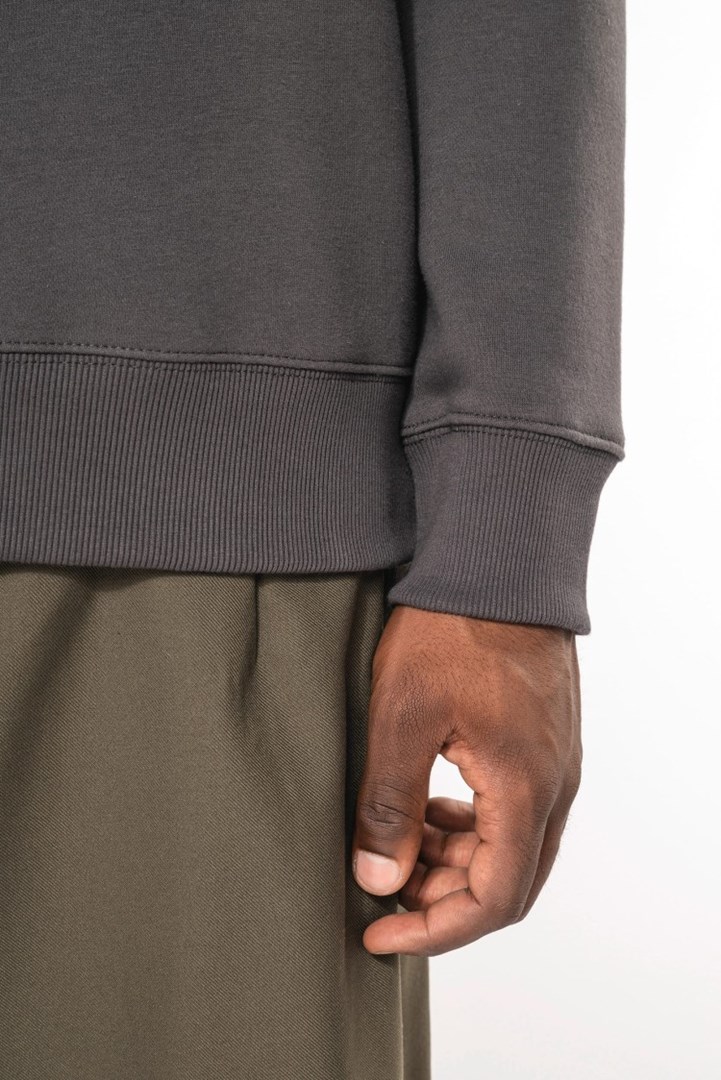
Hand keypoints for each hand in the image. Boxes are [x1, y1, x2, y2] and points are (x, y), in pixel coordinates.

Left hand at [351, 604, 582, 955]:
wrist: (497, 563)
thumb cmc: (451, 631)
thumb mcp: (402, 718)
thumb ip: (389, 805)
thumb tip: (377, 879)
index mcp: (523, 790)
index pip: (493, 900)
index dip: (435, 931)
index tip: (380, 934)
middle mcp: (552, 786)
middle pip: (507, 882)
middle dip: (443, 900)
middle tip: (381, 888)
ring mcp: (555, 763)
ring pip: (512, 847)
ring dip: (456, 862)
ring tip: (398, 847)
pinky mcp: (545, 742)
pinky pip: (515, 810)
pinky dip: (472, 827)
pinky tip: (431, 806)